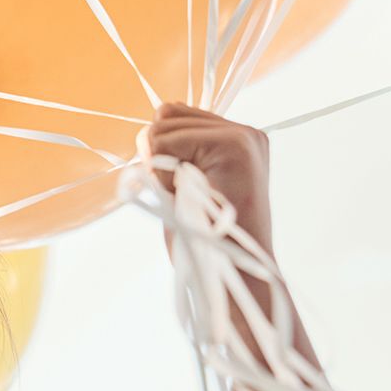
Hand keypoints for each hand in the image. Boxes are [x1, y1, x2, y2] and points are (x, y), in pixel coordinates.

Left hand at [137, 101, 271, 263]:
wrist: (233, 275)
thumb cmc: (204, 243)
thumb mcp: (181, 191)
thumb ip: (168, 157)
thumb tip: (146, 130)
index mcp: (235, 141)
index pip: (175, 115)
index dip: (162, 152)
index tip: (184, 188)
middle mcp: (244, 132)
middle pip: (166, 114)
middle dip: (160, 157)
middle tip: (187, 196)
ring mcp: (241, 135)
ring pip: (162, 128)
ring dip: (163, 168)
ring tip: (191, 198)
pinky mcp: (234, 144)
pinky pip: (166, 142)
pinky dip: (165, 173)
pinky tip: (189, 196)